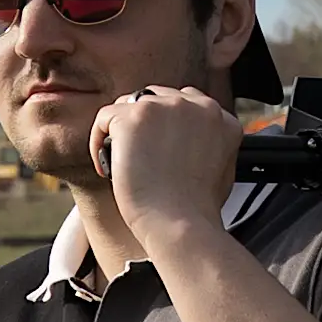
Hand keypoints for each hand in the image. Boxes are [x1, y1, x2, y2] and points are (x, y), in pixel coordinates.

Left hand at [88, 86, 241, 263]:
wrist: (180, 224)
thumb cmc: (196, 209)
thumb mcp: (222, 169)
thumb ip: (210, 144)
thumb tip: (191, 141)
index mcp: (219, 116)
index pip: (185, 101)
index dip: (166, 125)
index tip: (157, 148)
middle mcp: (195, 104)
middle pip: (156, 98)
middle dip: (142, 125)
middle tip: (136, 157)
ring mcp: (163, 107)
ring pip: (129, 105)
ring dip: (120, 132)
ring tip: (119, 164)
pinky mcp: (133, 117)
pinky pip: (105, 118)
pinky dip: (98, 142)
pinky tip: (105, 168)